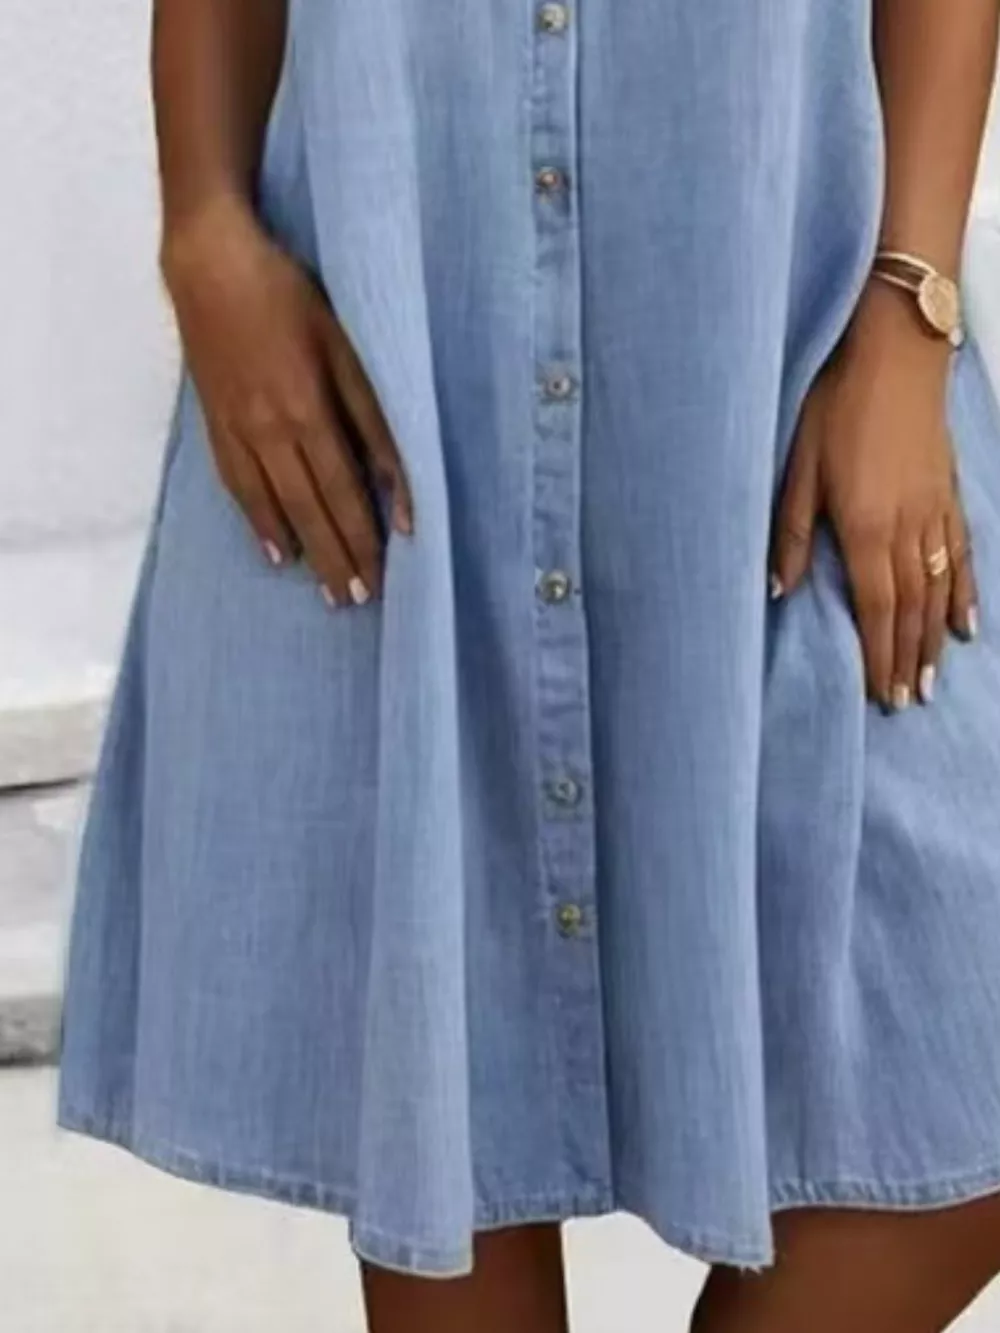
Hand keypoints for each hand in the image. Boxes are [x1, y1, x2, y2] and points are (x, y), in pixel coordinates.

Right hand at [161, 195, 412, 605]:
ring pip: (273, 505)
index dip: (361, 537)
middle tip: (352, 599)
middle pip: (309, 509)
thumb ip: (373, 422)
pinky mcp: (215, 423)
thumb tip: (398, 485)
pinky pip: (237, 485)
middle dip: (334, 556)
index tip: (380, 575)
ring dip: (300, 547)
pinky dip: (256, 520)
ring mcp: (238, 431)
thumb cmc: (289, 297)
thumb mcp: (346, 350)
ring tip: (319, 585)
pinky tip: (272, 548)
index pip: (343, 493)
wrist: (210, 265)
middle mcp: (271, 432)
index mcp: (309, 413)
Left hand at [770, 279, 977, 710]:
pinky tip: (968, 624)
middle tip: (906, 702)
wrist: (896, 354)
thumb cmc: (836, 407)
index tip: (881, 694)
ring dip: (934, 639)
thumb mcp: (798, 470)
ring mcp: (934, 513)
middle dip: (907, 659)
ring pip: (939, 591)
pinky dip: (966, 594)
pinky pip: (963, 556)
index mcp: (864, 528)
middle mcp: (906, 529)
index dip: (879, 656)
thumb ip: (789, 534)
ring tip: (931, 680)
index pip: (875, 609)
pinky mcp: (949, 494)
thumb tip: (776, 591)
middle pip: (911, 610)